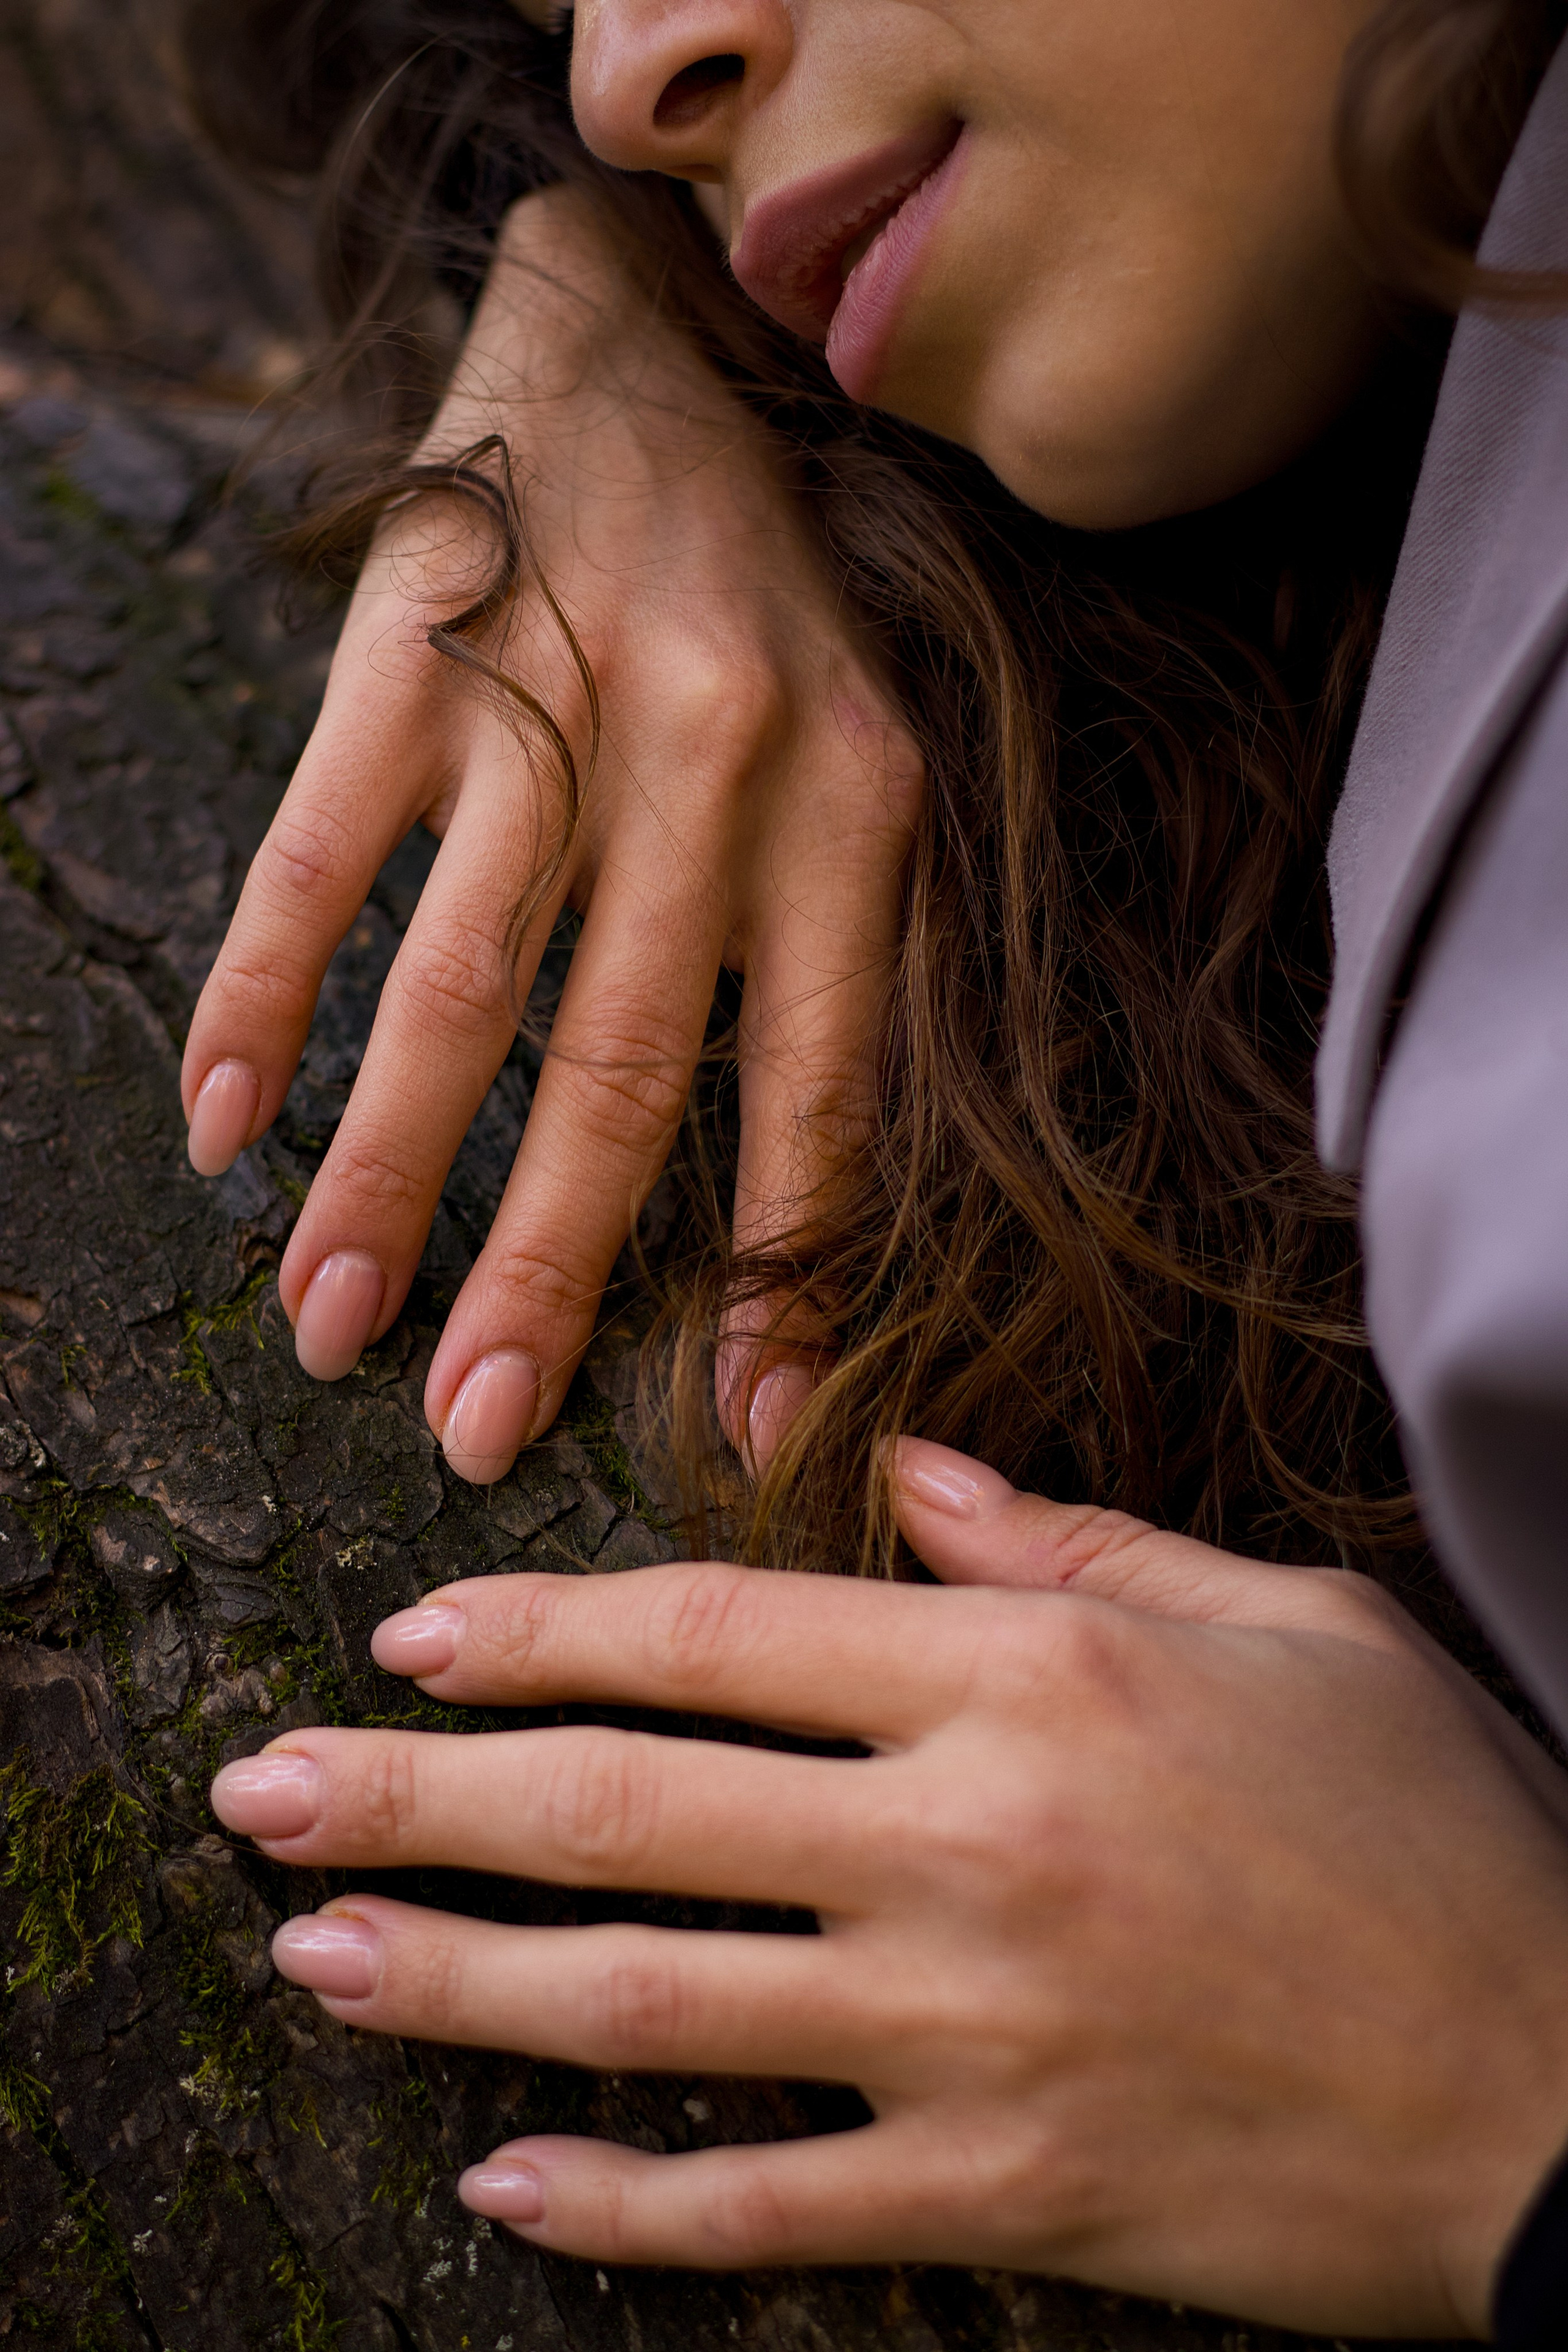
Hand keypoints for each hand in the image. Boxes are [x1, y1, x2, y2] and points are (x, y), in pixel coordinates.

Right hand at [181, 185, 918, 1479]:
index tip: (746, 1439)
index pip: (823, 1089)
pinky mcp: (411, 649)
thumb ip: (832, 962)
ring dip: (385, 1173)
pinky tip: (221, 1121)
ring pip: (457, 985)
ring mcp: (551, 702)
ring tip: (326, 1324)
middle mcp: (713, 765)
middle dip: (542, 1272)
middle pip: (617, 1068)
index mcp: (853, 811)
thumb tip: (789, 1226)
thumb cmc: (768, 599)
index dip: (787, 1278)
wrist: (646, 337)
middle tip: (470, 1429)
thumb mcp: (861, 760)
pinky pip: (322, 854)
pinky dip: (261, 992)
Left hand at [208, 1443, 1567, 2336]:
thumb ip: (1071, 1541)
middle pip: (629, 1809)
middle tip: (260, 1795)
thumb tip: (913, 1477)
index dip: (541, 1630)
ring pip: (652, 2005)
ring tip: (312, 1957)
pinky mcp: (1013, 2199)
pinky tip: (498, 2185)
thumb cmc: (1433, 1823)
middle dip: (416, 1797)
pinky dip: (620, 2210)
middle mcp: (966, 1845)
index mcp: (1027, 1678)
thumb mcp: (1279, 1618)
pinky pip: (768, 2213)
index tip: (412, 1633)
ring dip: (457, 1983)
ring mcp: (975, 2036)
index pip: (716, 1634)